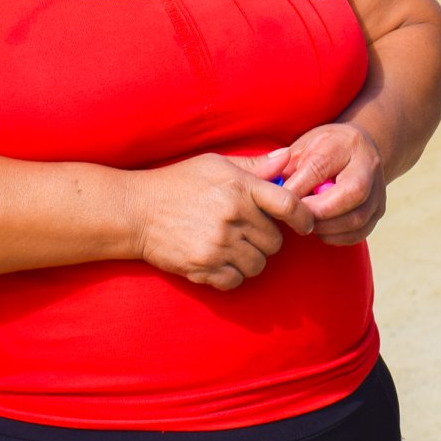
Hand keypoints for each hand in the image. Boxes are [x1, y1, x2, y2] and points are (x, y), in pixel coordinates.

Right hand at [129, 148, 313, 289]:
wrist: (135, 211)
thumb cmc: (178, 182)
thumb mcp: (216, 164)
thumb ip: (255, 165)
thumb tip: (288, 159)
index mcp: (240, 188)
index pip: (289, 205)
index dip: (304, 217)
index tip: (304, 224)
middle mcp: (233, 218)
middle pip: (275, 241)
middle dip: (268, 238)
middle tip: (251, 231)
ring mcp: (218, 245)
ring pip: (258, 264)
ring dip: (252, 259)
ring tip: (236, 247)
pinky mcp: (203, 267)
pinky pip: (236, 281)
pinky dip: (233, 274)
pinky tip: (222, 260)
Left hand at [278, 123, 387, 246]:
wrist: (360, 150)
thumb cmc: (325, 149)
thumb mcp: (305, 146)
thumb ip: (287, 166)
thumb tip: (271, 190)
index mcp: (345, 144)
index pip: (320, 167)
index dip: (298, 188)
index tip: (280, 201)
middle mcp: (369, 165)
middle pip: (352, 193)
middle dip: (318, 212)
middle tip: (296, 218)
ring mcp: (379, 190)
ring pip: (357, 219)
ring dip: (325, 228)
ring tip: (306, 224)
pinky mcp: (379, 211)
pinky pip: (359, 233)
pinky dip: (336, 237)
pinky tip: (321, 230)